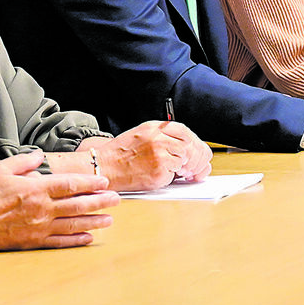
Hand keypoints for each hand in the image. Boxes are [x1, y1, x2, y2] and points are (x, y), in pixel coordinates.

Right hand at [0, 151, 116, 249]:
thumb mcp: (2, 169)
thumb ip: (24, 162)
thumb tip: (39, 157)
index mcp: (35, 189)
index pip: (70, 185)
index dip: (90, 183)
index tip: (104, 182)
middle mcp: (42, 209)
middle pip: (78, 204)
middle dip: (100, 201)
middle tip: (117, 200)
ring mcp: (39, 227)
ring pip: (74, 224)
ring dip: (94, 221)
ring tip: (110, 220)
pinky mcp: (33, 242)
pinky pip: (60, 242)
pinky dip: (77, 240)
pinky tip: (89, 238)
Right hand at [83, 120, 212, 190]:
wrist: (105, 167)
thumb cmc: (121, 155)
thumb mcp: (141, 136)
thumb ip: (162, 138)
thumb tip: (187, 150)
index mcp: (154, 127)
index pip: (185, 131)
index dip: (195, 144)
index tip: (198, 153)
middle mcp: (158, 137)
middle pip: (189, 145)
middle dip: (197, 159)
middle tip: (196, 169)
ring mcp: (159, 153)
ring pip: (184, 159)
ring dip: (185, 168)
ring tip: (179, 173)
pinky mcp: (159, 169)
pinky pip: (175, 173)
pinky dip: (173, 177)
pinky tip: (166, 176)